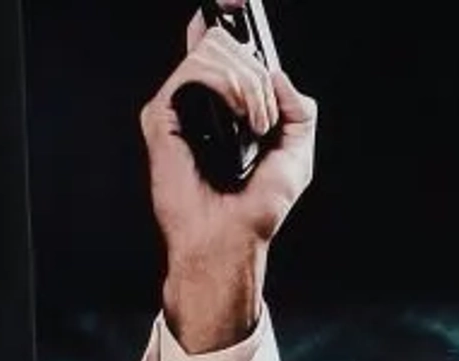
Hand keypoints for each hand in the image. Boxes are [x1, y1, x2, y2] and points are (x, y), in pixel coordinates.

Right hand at [142, 13, 317, 352]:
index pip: (222, 42)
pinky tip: (239, 121)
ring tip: (254, 126)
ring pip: (213, 51)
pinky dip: (228, 88)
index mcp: (225, 104)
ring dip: (248, 85)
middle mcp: (200, 100)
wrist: (231, 240)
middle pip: (225, 41)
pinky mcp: (161, 117)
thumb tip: (277, 73)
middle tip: (264, 117)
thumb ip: (298, 107)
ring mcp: (179, 107)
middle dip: (257, 74)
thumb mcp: (297, 152)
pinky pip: (196, 71)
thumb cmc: (256, 209)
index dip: (231, 18)